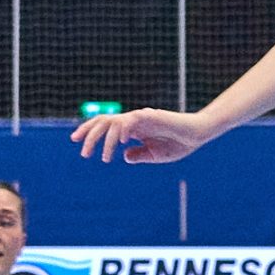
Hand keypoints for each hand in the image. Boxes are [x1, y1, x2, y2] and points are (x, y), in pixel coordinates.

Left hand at [71, 108, 207, 164]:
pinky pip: (130, 121)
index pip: (105, 125)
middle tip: (82, 152)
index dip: (89, 131)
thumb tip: (124, 157)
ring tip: (103, 158)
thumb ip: (139, 155)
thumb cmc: (179, 144)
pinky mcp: (150, 116)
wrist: (197, 135)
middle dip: (89, 135)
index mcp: (132, 128)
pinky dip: (122, 130)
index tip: (77, 142)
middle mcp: (133, 121)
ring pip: (114, 123)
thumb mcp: (155, 155)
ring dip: (105, 139)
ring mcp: (140, 117)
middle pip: (103, 122)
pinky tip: (121, 143)